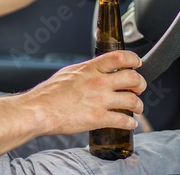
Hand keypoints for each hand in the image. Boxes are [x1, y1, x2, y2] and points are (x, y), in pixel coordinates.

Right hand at [24, 50, 145, 135]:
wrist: (39, 111)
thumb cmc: (48, 93)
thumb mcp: (69, 72)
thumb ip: (86, 70)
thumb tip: (95, 70)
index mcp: (90, 69)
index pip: (120, 57)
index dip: (134, 59)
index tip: (137, 63)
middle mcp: (98, 82)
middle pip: (132, 78)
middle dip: (140, 84)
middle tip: (139, 88)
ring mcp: (100, 100)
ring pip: (132, 100)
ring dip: (139, 105)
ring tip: (138, 108)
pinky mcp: (98, 119)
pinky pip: (123, 120)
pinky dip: (131, 123)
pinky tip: (130, 124)